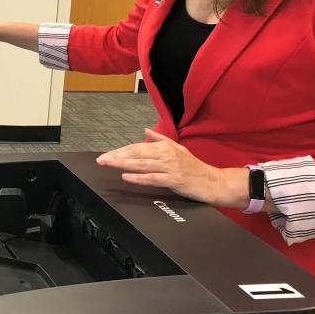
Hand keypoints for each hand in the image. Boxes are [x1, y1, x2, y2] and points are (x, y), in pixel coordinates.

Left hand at [95, 128, 244, 206]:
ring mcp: (170, 167)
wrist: (213, 181)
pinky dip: (138, 177)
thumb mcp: (177, 148)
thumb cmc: (194, 167)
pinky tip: (126, 176)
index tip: (107, 154)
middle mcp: (166, 154)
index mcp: (165, 146)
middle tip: (101, 159)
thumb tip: (145, 131)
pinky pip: (152, 178)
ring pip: (141, 164)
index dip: (120, 150)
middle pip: (136, 153)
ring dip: (123, 164)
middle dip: (117, 156)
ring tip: (108, 164)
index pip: (137, 146)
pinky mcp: (173, 179)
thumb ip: (159, 139)